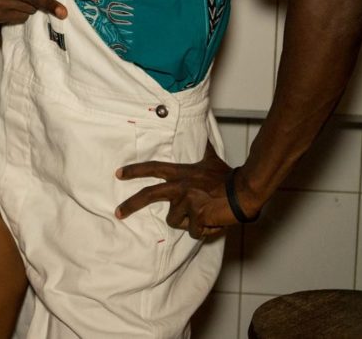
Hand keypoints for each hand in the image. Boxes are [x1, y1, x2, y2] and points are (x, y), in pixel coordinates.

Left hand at [115, 143, 246, 238]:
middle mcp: (180, 186)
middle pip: (149, 195)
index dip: (135, 170)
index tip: (118, 174)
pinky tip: (214, 221)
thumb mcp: (211, 160)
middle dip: (130, 205)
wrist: (244, 192)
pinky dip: (204, 231)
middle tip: (117, 213)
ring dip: (188, 223)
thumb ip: (203, 148)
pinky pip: (194, 232)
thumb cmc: (228, 178)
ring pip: (175, 221)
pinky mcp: (197, 216)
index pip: (153, 169)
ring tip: (204, 214)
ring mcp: (187, 201)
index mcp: (181, 173)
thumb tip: (203, 129)